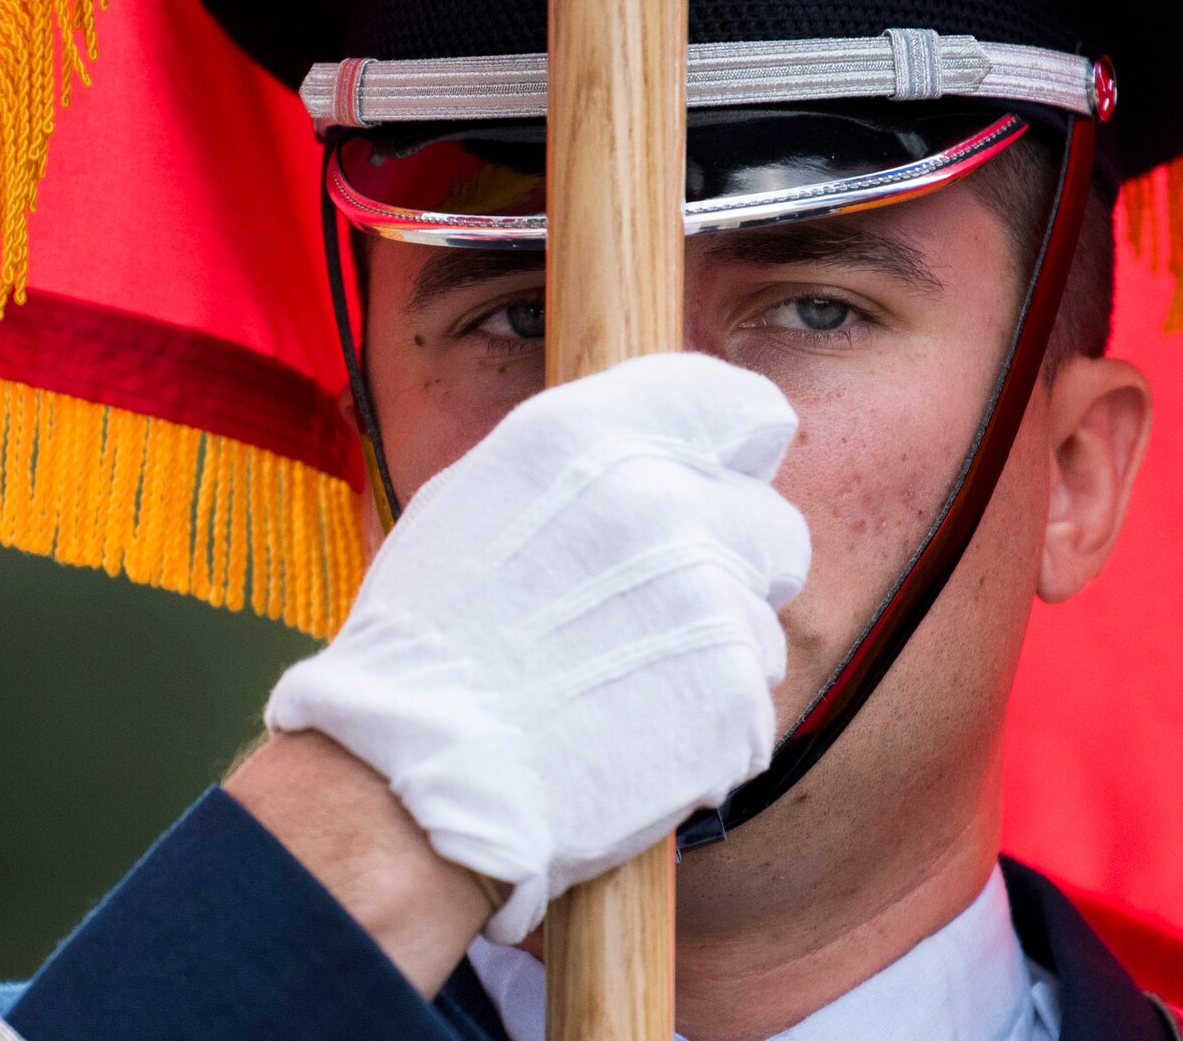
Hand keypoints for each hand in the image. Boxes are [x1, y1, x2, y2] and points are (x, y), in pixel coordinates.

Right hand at [266, 352, 810, 942]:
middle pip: (770, 520)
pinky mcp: (733, 699)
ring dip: (713, 651)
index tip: (718, 483)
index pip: (740, 405)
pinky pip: (749, 706)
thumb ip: (582, 466)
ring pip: (761, 621)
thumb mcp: (476, 498)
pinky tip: (627, 737)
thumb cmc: (422, 641)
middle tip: (658, 611)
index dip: (734, 451)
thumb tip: (645, 455)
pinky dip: (703, 727)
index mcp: (594, 435)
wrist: (412, 777)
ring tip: (620, 686)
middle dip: (731, 563)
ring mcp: (708, 602)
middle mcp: (663, 501)